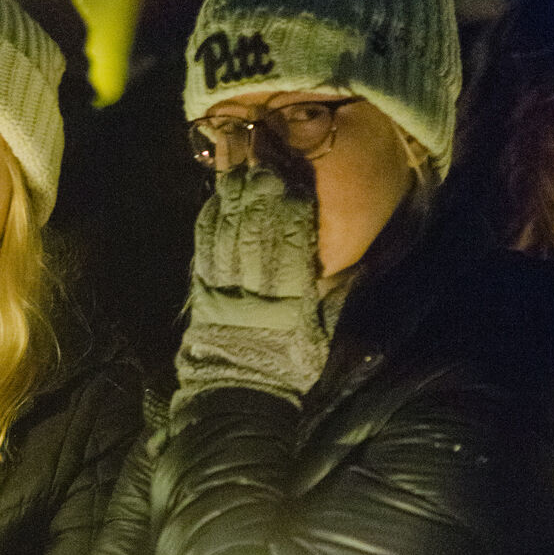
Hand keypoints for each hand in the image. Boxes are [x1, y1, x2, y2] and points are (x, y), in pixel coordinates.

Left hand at [175, 163, 328, 405]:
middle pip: (257, 230)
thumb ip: (331, 298)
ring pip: (229, 233)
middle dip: (262, 193)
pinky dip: (210, 220)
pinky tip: (217, 197)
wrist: (239, 395)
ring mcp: (224, 288)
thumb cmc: (288, 368)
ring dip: (235, 198)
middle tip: (267, 159)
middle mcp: (254, 288)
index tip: (298, 181)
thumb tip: (351, 263)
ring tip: (243, 166)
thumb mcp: (319, 336)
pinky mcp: (202, 290)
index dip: (293, 210)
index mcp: (288, 299)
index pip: (292, 245)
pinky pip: (205, 248)